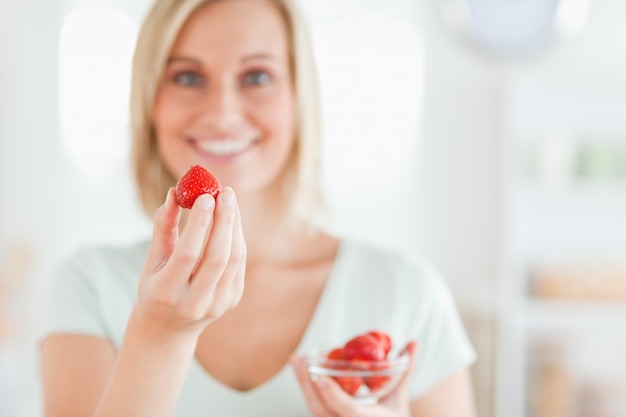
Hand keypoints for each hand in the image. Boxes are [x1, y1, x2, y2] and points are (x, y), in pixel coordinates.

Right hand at [135, 187, 245, 336]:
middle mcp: (194, 303)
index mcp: (167, 293)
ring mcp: (217, 305)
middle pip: (217, 257)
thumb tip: (174, 193)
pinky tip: (231, 219)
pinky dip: (237, 238)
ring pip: (233, 259)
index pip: (187, 254)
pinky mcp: (232, 300)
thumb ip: (162, 228)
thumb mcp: (152, 262)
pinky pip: (239, 264)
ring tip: (229, 199)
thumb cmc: (156, 286)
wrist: (168, 329)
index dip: (199, 224)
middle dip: (224, 221)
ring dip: (234, 226)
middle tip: (225, 192)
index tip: (205, 196)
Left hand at [291, 342, 418, 416]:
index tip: (321, 379)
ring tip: (296, 362)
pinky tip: (304, 374)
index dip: (335, 397)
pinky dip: (309, 391)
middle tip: (297, 359)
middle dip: (306, 384)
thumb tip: (414, 341)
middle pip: (320, 409)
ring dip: (303, 385)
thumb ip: (406, 370)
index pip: (349, 411)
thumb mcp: (400, 400)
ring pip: (315, 409)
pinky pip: (316, 408)